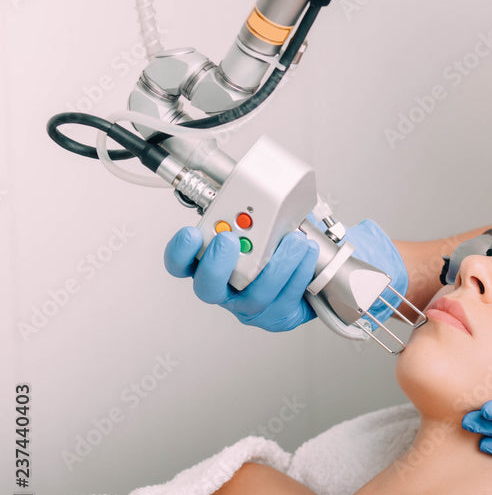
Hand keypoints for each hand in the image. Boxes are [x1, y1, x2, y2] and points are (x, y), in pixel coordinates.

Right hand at [163, 218, 407, 330]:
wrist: (309, 277)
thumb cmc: (277, 248)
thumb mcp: (260, 224)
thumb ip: (250, 211)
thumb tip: (257, 178)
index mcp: (210, 266)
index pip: (181, 265)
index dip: (180, 252)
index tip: (191, 232)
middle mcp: (225, 290)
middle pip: (208, 287)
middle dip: (218, 263)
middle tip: (229, 239)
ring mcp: (249, 307)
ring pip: (255, 295)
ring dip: (276, 265)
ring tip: (294, 241)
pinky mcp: (276, 316)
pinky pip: (286, 298)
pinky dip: (299, 273)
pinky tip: (308, 254)